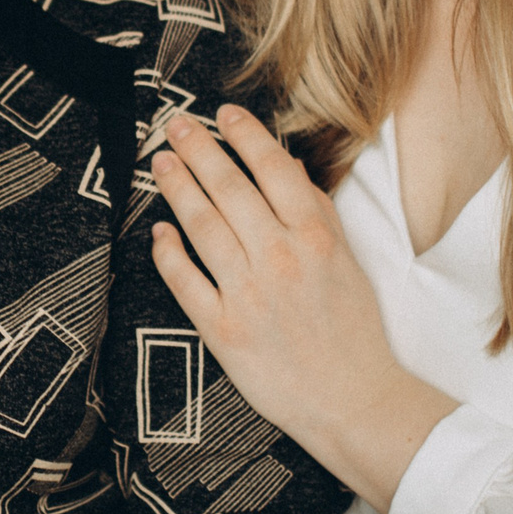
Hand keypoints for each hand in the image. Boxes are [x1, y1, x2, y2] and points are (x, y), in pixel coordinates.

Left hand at [148, 104, 455, 511]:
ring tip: (160, 162)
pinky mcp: (222, 328)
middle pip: (228, 187)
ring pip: (201, 224)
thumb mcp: (349, 262)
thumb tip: (285, 169)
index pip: (272, 167)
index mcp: (317, 237)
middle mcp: (280, 257)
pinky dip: (167, 252)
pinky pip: (184, 280)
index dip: (244, 135)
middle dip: (198, 148)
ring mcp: (248, 292)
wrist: (354, 400)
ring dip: (177, 187)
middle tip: (175, 124)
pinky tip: (158, 231)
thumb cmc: (354, 332)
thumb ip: (316, 214)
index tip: (222, 114)